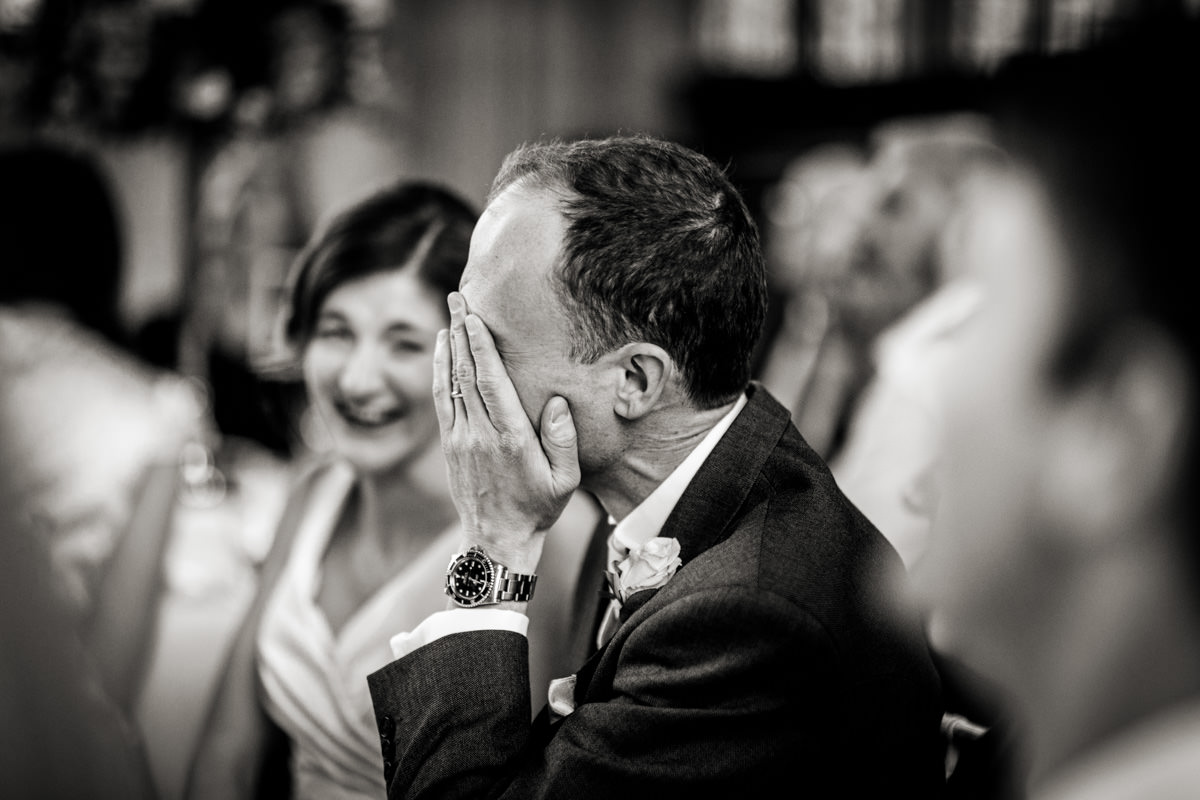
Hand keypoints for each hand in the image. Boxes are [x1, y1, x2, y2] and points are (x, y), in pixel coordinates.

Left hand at [433, 292, 580, 571]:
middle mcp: (480, 434)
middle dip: (463, 332)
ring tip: (451, 315)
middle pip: (466, 374)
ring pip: (450, 383)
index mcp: (510, 439)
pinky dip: (440, 371)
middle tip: (458, 297)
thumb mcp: (565, 481)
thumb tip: (557, 401)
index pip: (491, 382)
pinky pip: (441, 400)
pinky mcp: (450, 445)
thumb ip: (562, 440)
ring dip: (450, 346)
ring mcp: (461, 439)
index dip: (481, 346)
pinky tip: (444, 351)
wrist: (496, 542)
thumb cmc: (537, 508)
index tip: (476, 316)